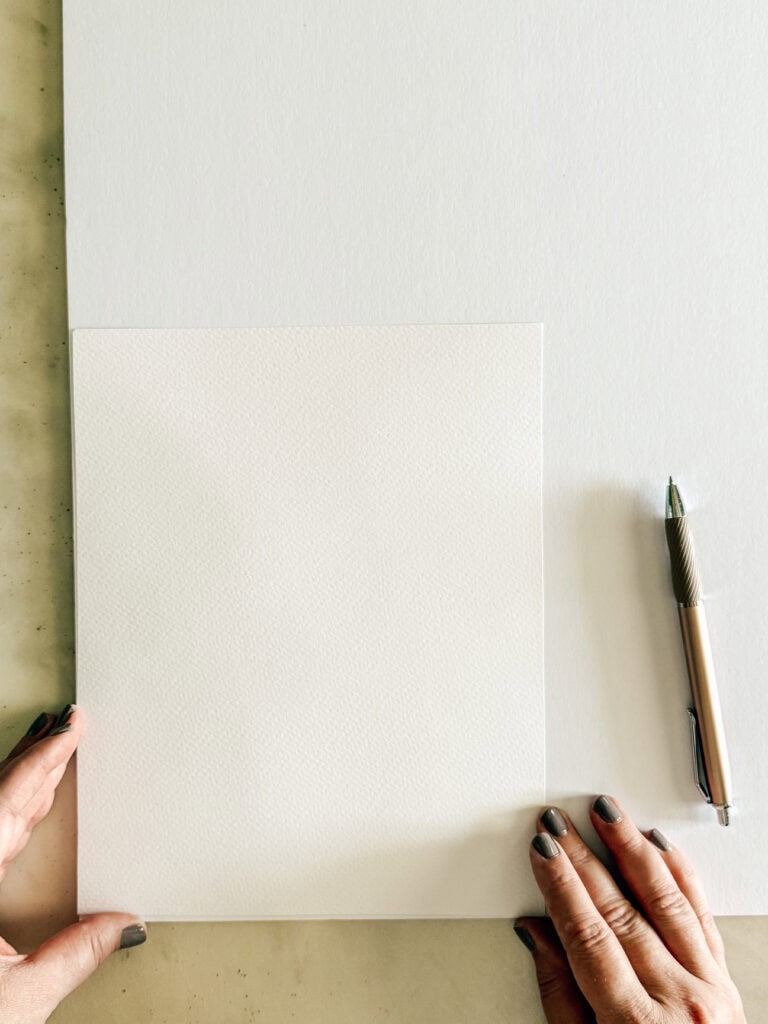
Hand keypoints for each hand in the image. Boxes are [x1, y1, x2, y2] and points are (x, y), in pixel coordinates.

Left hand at [0, 705, 145, 1023]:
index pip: (9, 802)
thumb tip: (121, 927)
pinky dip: (6, 813)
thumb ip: (71, 957)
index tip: (70, 726)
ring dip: (19, 782)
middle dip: (34, 759)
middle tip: (67, 726)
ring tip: (48, 756)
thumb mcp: (14, 1001)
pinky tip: (23, 814)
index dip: (44, 759)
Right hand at [515, 797, 744, 1022]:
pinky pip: (702, 914)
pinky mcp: (726, 981)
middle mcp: (679, 1003)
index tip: (543, 850)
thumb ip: (559, 993)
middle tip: (559, 821)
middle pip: (622, 912)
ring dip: (632, 849)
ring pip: (666, 900)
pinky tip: (660, 846)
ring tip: (608, 814)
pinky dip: (680, 875)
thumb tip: (538, 932)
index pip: (588, 936)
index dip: (561, 886)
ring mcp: (710, 990)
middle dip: (585, 859)